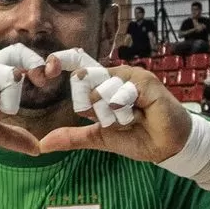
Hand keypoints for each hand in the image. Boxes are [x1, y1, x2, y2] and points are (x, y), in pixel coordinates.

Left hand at [38, 60, 191, 163]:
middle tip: (113, 120)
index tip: (48, 66)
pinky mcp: (145, 81)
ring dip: (112, 115)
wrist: (166, 147)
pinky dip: (125, 110)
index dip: (62, 61)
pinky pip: (120, 93)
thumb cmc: (137, 137)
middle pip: (84, 82)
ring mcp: (130, 76)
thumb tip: (44, 144)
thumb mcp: (99, 137)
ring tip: (131, 120)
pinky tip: (139, 116)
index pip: (79, 68)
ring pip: (101, 91)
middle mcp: (115, 76)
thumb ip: (73, 137)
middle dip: (94, 109)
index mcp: (103, 85)